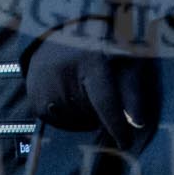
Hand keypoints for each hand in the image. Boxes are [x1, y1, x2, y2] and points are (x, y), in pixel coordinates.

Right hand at [23, 22, 153, 145]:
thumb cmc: (101, 44)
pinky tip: (69, 94)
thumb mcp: (122, 57)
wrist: (60, 31)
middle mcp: (63, 74)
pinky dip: (70, 115)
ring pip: (75, 121)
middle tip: (101, 88)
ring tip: (83, 87)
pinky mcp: (35, 99)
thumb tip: (139, 123)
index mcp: (90, 59)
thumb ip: (132, 89)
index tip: (126, 143)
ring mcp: (44, 87)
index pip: (104, 101)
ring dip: (85, 114)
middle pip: (91, 114)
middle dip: (102, 111)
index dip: (116, 125)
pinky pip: (58, 122)